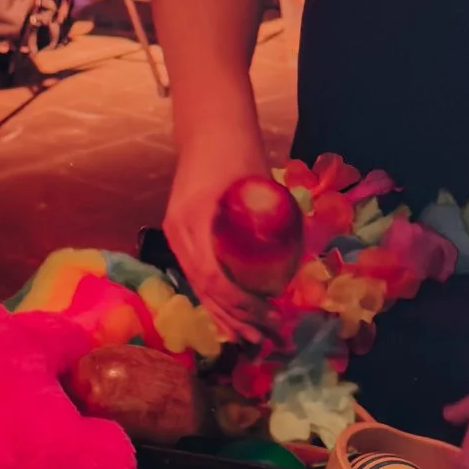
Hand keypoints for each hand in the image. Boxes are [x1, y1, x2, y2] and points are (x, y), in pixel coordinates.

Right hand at [161, 163, 284, 345]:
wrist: (211, 129)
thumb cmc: (238, 153)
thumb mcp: (258, 186)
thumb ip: (270, 221)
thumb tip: (293, 266)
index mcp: (195, 220)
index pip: (214, 277)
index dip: (242, 303)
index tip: (270, 315)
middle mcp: (178, 232)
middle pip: (204, 289)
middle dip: (235, 318)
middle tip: (266, 337)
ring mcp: (175, 233)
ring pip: (197, 286)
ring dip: (223, 315)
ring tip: (248, 339)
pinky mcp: (180, 234)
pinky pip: (195, 274)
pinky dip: (212, 298)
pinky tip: (228, 317)